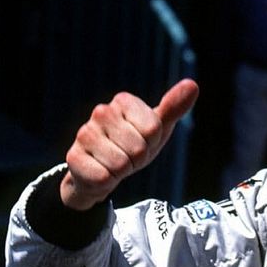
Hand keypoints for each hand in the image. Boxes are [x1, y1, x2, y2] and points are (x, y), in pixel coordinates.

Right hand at [60, 79, 198, 209]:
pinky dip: (106, 182)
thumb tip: (192, 84)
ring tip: (114, 165)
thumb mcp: (156, 129)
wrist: (100, 171)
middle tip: (128, 157)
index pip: (153, 129)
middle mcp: (101, 112)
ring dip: (122, 172)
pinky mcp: (73, 157)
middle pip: (138, 147)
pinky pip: (104, 178)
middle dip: (137, 160)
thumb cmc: (131, 147)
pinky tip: (99, 173)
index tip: (143, 142)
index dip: (152, 143)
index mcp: (123, 102)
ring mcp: (84, 133)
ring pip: (121, 164)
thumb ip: (174, 108)